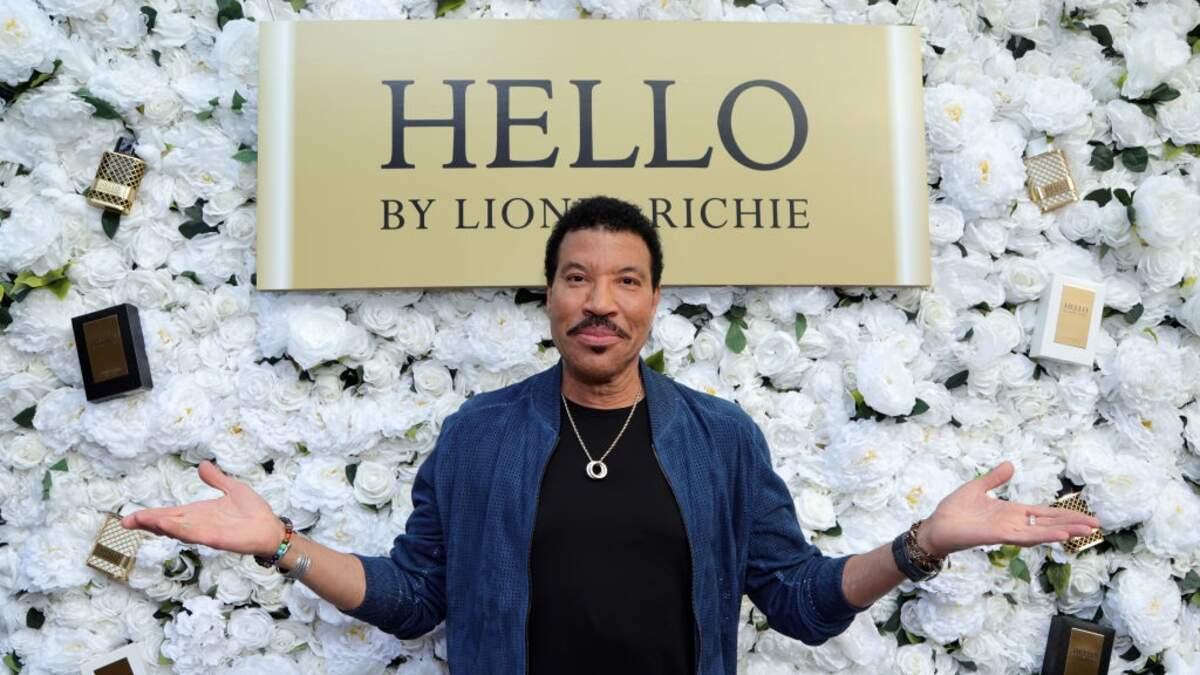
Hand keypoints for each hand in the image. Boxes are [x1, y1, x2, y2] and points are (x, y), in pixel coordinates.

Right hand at [120, 460, 284, 556]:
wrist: (270, 527)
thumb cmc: (254, 511)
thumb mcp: (232, 489)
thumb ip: (216, 479)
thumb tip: (202, 465)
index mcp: (199, 513)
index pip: (169, 514)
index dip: (150, 516)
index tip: (130, 518)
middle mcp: (198, 524)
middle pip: (167, 523)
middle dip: (147, 523)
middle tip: (125, 522)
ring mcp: (206, 532)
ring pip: (177, 529)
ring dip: (159, 525)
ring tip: (141, 520)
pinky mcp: (216, 539)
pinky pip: (195, 534)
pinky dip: (180, 530)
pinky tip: (167, 525)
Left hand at [917, 460, 1100, 557]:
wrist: (936, 526)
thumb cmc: (954, 511)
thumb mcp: (977, 488)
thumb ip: (995, 478)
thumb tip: (1011, 464)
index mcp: (1012, 512)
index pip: (1044, 514)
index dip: (1065, 514)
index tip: (1085, 516)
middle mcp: (1014, 523)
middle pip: (1050, 523)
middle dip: (1073, 524)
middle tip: (1097, 525)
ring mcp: (1008, 531)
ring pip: (1043, 531)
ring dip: (1064, 530)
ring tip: (1087, 530)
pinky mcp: (999, 536)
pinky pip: (1026, 536)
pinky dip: (1044, 535)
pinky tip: (1061, 535)